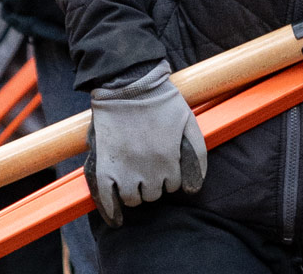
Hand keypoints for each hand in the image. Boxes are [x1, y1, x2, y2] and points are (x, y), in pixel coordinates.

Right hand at [84, 60, 205, 225]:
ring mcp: (124, 168)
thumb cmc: (162, 101)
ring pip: (133, 200)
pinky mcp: (104, 165)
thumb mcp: (189, 122)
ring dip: (135, 193)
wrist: (129, 84)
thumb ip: (198, 153)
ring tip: (133, 178)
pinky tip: (116, 218)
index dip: (169, 176)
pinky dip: (111, 210)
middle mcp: (148, 169)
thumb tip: (194, 187)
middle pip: (153, 195)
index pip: (173, 186)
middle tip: (147, 168)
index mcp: (169, 160)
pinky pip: (106, 198)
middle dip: (153, 184)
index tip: (163, 164)